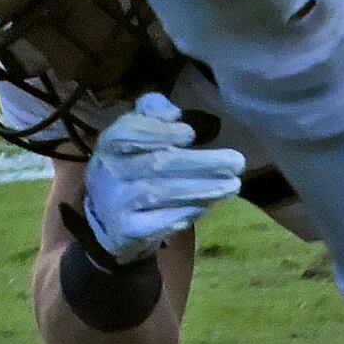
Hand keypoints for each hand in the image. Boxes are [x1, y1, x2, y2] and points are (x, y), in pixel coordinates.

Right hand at [77, 94, 244, 259]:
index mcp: (110, 143)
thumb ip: (152, 113)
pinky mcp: (129, 231)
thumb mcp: (134, 133)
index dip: (159, 132)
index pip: (128, 133)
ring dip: (201, 189)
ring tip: (233, 185)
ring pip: (160, 193)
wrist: (107, 217)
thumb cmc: (131, 166)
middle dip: (199, 163)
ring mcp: (117, 203)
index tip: (190, 134)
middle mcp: (110, 172)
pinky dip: (186, 213)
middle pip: (155, 164)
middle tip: (237, 162)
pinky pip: (160, 222)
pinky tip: (208, 206)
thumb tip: (173, 113)